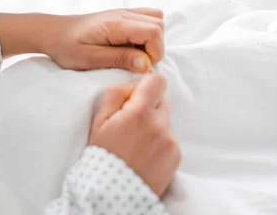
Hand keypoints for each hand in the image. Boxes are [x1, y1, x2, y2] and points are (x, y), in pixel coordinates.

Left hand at [41, 8, 163, 72]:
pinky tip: (132, 46)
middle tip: (137, 63)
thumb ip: (119, 59)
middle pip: (158, 23)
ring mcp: (123, 12)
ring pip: (155, 18)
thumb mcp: (89, 59)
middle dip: (156, 47)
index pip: (154, 31)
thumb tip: (146, 64)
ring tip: (135, 54)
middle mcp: (122, 13)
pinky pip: (145, 17)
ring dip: (153, 39)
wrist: (53, 32)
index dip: (155, 52)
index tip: (141, 67)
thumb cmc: (67, 47)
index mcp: (116, 24)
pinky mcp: (121, 15)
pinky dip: (147, 32)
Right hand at [89, 74, 180, 197]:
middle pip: (163, 100)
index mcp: (141, 111)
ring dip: (155, 125)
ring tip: (138, 142)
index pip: (158, 81)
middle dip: (149, 106)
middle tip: (133, 123)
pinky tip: (146, 153)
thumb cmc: (103, 155)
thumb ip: (118, 93)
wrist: (112, 195)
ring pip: (166, 120)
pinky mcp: (177, 157)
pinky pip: (171, 138)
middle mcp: (160, 124)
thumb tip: (135, 83)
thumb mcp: (99, 119)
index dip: (147, 85)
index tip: (138, 96)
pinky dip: (161, 142)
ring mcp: (171, 141)